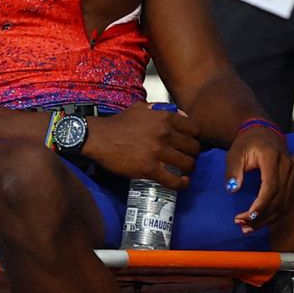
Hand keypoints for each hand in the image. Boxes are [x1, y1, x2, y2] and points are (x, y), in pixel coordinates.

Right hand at [83, 103, 201, 189]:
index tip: (190, 143)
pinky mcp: (149, 169)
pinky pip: (174, 180)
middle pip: (194, 148)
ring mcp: (158, 152)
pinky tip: (183, 183)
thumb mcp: (141, 108)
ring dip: (188, 169)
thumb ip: (162, 109)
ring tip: (184, 170)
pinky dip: (181, 184)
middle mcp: (165, 134)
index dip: (195, 138)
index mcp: (165, 118)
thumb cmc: (119, 123)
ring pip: (188, 164)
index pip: (195, 130)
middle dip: (193, 154)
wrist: (98, 138)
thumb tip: (180, 115)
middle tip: (187, 158)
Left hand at [226, 126, 293, 232]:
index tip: (247, 215)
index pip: (271, 185)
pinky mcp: (293, 182)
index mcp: (272, 157)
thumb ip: (233, 170)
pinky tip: (259, 222)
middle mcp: (287, 166)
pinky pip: (285, 203)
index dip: (261, 203)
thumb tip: (233, 189)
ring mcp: (292, 174)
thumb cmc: (247, 143)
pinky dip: (273, 215)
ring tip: (247, 227)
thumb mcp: (235, 152)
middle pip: (278, 198)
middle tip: (241, 224)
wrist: (264, 133)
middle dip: (261, 216)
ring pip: (283, 204)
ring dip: (266, 219)